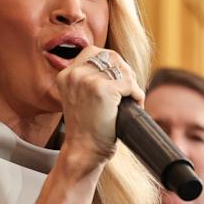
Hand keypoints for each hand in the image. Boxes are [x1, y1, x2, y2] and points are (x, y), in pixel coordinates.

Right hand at [55, 47, 143, 172]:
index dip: (112, 64)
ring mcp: (87, 80)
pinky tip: (135, 105)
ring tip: (131, 99)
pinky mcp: (103, 90)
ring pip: (123, 69)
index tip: (118, 81)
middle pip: (111, 56)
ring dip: (132, 84)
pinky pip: (130, 84)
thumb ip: (91, 79)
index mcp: (66, 74)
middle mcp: (74, 74)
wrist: (84, 151)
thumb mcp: (81, 98)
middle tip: (128, 91)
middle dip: (125, 71)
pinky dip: (138, 95)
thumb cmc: (87, 129)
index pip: (94, 52)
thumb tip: (120, 66)